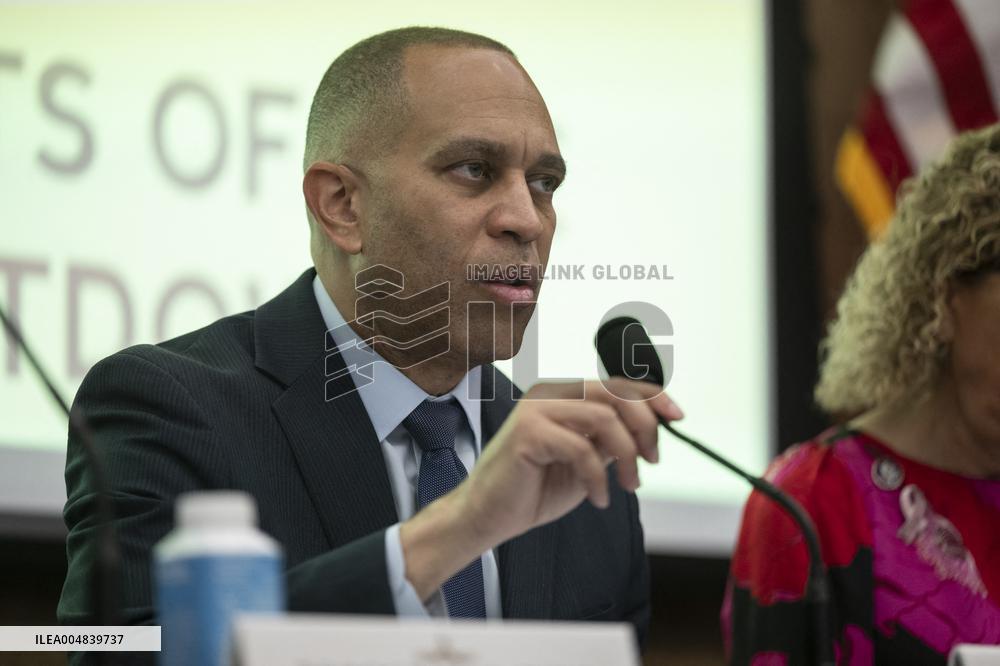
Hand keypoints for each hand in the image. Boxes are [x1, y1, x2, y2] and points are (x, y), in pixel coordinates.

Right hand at [399, 378, 682, 599]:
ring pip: (604, 418)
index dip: (653, 396)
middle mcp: (550, 393)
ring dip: (626, 456)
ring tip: (627, 485)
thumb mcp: (586, 460)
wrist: (489, 515)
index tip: (677, 417)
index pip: (618, 383)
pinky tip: (598, 498)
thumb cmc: (533, 489)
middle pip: (616, 394)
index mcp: (564, 395)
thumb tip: (650, 431)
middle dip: (645, 427)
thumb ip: (611, 441)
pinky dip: (598, 477)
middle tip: (650, 462)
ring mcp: (537, 410)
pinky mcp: (528, 433)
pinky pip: (581, 449)